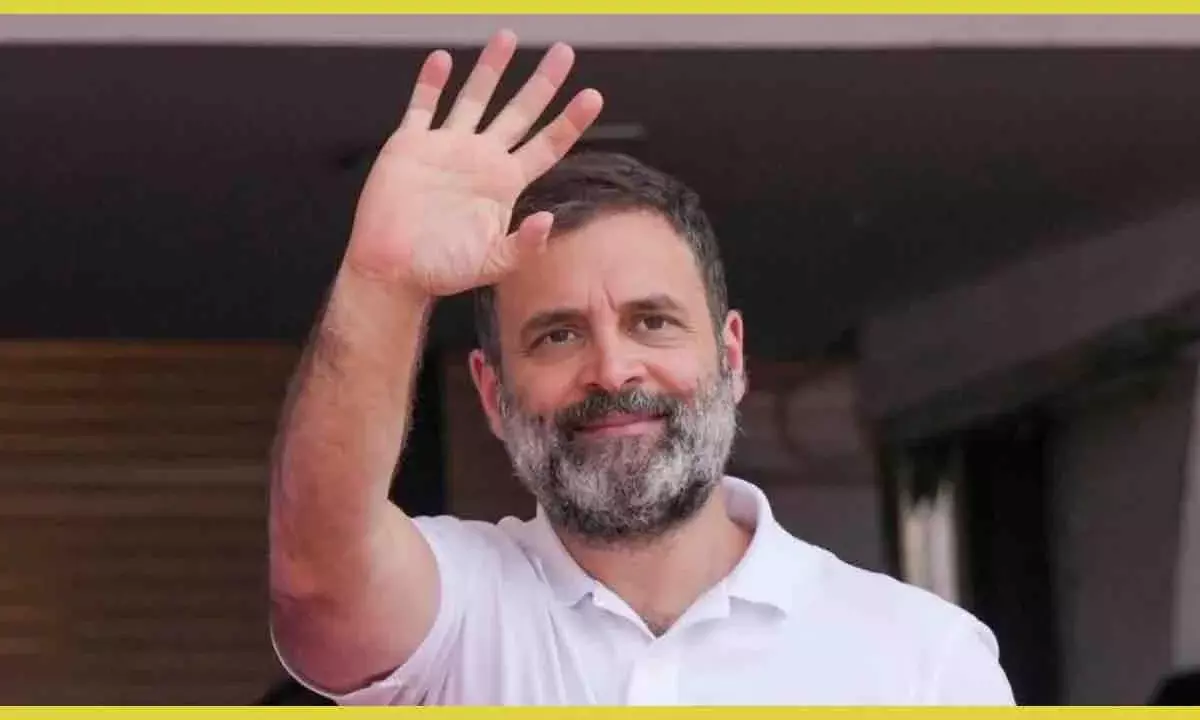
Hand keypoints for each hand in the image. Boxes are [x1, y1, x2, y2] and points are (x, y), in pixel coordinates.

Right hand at [343, 30, 603, 296]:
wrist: (392, 269)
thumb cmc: (439, 271)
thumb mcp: (490, 265)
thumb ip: (522, 246)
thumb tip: (548, 222)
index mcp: (504, 184)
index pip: (546, 145)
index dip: (570, 121)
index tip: (593, 96)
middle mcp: (481, 160)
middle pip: (520, 112)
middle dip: (543, 82)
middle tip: (563, 52)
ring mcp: (447, 148)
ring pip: (475, 97)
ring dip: (491, 68)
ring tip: (507, 38)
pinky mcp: (412, 144)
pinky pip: (423, 105)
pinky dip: (431, 82)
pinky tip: (443, 60)